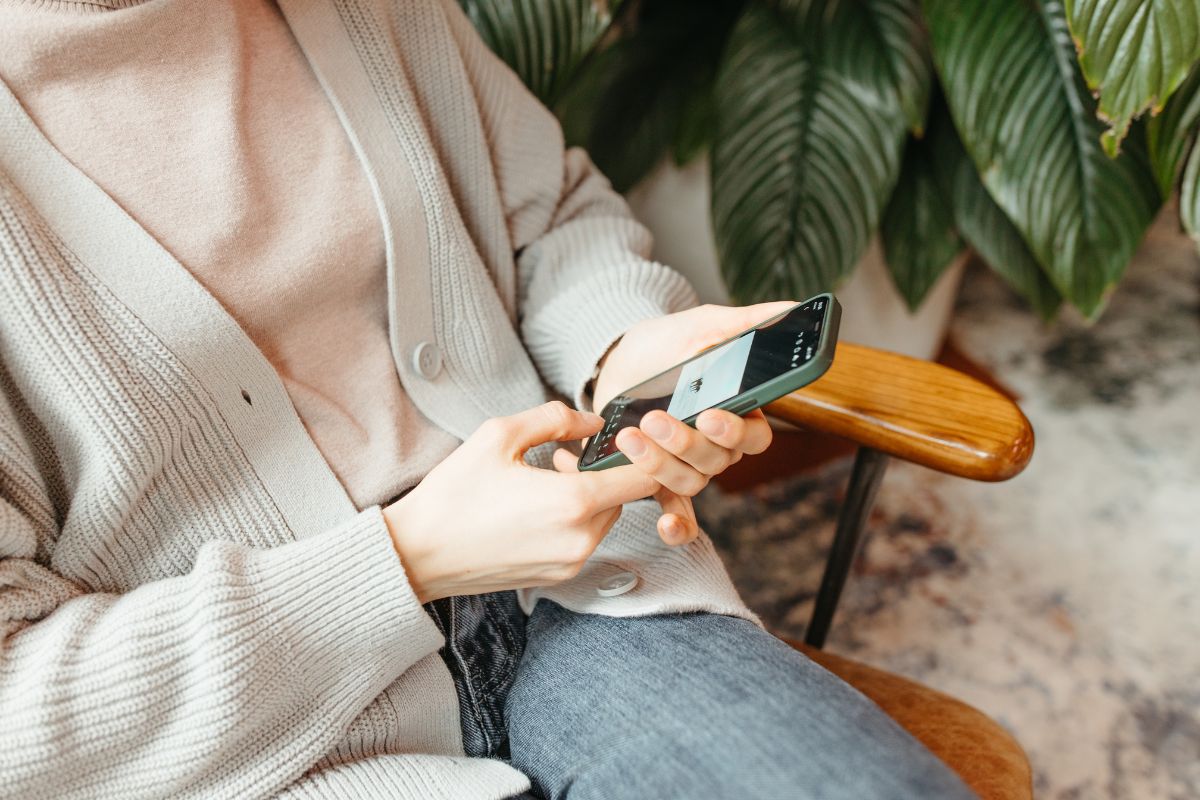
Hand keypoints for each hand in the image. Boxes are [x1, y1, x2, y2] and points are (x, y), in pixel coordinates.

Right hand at [383, 402, 659, 602]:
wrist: (418, 554)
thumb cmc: (454, 495)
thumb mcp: (499, 435)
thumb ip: (555, 418)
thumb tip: (593, 421)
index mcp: (573, 502)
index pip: (644, 478)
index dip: (642, 453)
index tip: (621, 438)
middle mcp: (580, 538)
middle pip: (626, 498)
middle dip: (603, 472)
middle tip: (561, 457)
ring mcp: (570, 562)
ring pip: (605, 519)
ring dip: (588, 496)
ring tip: (544, 479)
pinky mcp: (557, 576)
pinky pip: (584, 539)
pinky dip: (573, 519)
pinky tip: (535, 506)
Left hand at [585, 303, 794, 543]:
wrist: (617, 360)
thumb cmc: (666, 343)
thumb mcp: (703, 326)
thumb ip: (747, 322)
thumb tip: (792, 308)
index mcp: (739, 411)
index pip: (754, 436)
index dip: (735, 430)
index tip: (710, 414)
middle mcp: (718, 444)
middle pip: (718, 460)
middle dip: (685, 442)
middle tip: (655, 419)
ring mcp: (688, 463)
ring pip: (691, 480)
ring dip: (661, 465)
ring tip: (631, 438)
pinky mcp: (658, 476)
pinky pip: (678, 510)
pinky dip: (676, 524)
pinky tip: (665, 525)